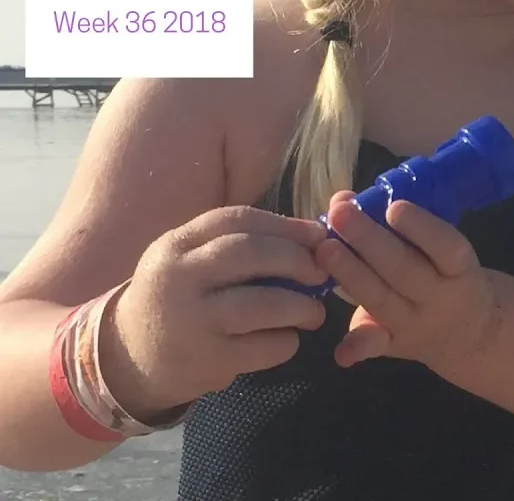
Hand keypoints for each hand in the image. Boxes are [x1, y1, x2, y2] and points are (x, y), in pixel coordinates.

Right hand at [101, 206, 329, 420]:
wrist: (126, 358)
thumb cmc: (178, 299)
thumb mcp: (190, 261)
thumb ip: (238, 245)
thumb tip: (312, 236)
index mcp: (176, 244)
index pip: (238, 219)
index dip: (287, 225)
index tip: (318, 235)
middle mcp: (178, 277)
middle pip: (252, 254)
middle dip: (298, 260)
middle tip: (322, 273)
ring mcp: (191, 320)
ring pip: (264, 303)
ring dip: (302, 306)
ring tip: (314, 312)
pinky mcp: (205, 360)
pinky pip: (264, 346)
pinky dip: (287, 341)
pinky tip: (288, 338)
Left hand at [314, 191, 497, 368]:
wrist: (472, 331)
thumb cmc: (447, 272)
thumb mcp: (443, 250)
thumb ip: (401, 226)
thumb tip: (347, 199)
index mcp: (458, 268)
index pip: (445, 247)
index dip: (421, 228)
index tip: (393, 207)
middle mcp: (439, 298)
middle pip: (405, 271)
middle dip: (370, 241)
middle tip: (341, 213)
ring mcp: (415, 325)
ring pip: (383, 300)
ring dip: (352, 275)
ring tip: (323, 249)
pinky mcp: (394, 345)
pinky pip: (376, 345)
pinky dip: (357, 349)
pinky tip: (340, 352)